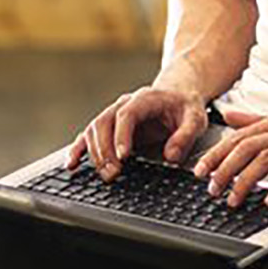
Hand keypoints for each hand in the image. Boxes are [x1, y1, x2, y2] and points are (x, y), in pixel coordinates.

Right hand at [68, 87, 207, 180]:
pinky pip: (89, 135)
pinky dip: (78, 148)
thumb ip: (185, 136)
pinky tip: (72, 163)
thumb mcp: (196, 118)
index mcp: (144, 99)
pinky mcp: (111, 126)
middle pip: (104, 122)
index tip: (124, 156)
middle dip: (105, 149)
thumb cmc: (186, 106)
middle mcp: (125, 104)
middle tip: (113, 173)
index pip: (126, 115)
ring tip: (106, 175)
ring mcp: (115, 114)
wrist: (178, 94)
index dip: (122, 135)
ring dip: (94, 153)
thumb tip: (171, 156)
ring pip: (94, 129)